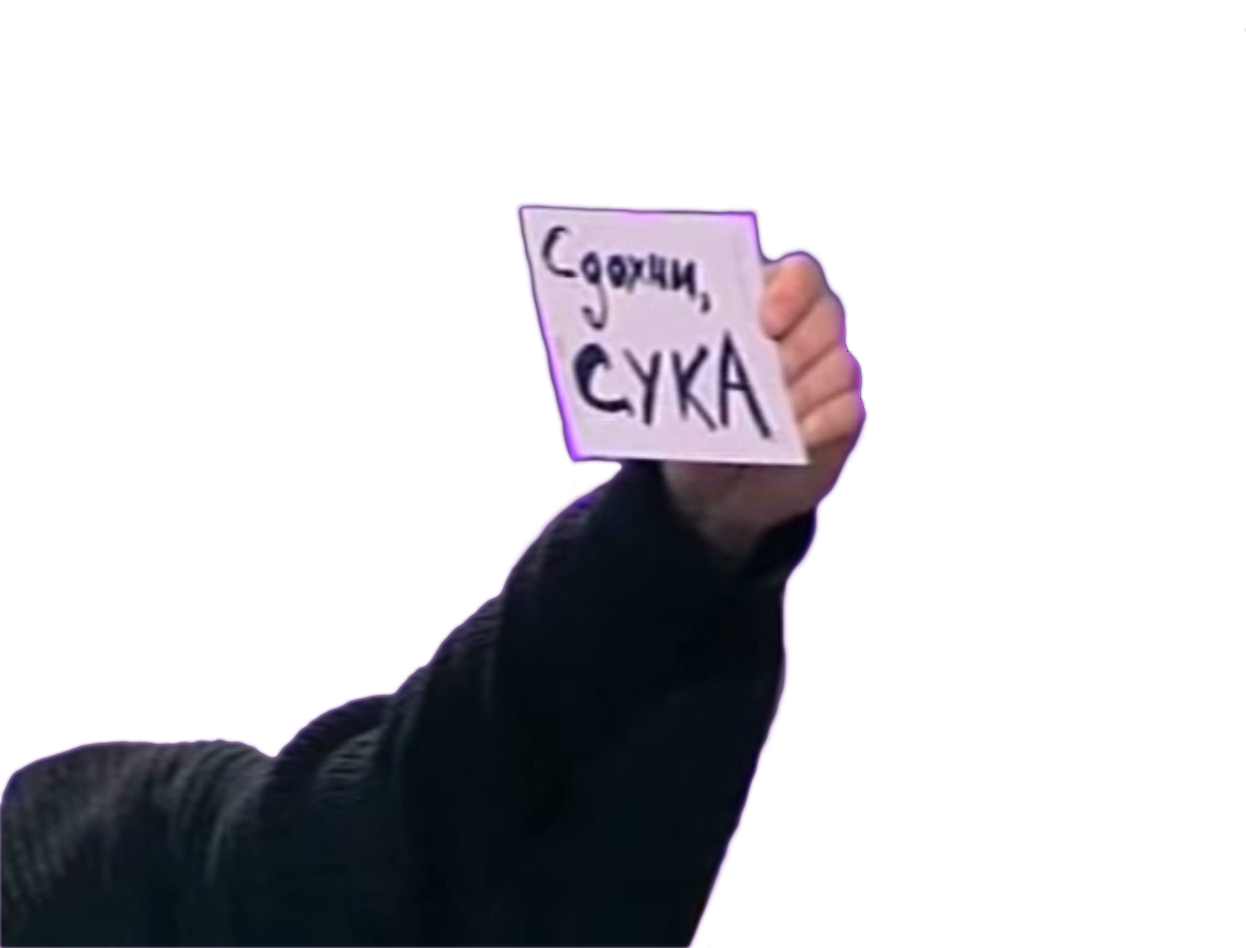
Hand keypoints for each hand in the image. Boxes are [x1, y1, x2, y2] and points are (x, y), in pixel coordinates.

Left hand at [662, 254, 864, 557]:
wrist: (710, 486)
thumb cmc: (693, 418)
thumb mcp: (680, 385)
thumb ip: (690, 359)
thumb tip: (692, 348)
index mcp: (765, 302)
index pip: (799, 275)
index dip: (789, 292)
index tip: (765, 323)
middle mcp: (805, 331)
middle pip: (826, 317)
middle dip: (793, 350)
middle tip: (765, 376)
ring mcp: (828, 374)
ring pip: (839, 365)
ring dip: (802, 390)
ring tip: (770, 414)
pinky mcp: (840, 417)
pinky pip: (846, 410)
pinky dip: (820, 422)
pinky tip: (797, 435)